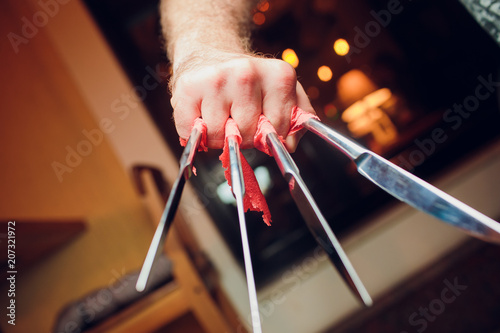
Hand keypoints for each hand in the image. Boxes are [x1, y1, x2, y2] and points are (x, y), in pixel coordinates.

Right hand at [170, 50, 314, 149]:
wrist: (209, 55)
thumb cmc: (248, 81)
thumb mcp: (282, 91)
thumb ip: (297, 117)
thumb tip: (289, 145)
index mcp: (278, 76)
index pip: (278, 130)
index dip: (268, 135)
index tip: (261, 121)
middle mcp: (247, 74)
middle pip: (248, 135)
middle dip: (243, 135)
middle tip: (237, 118)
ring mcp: (216, 80)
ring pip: (219, 137)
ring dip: (218, 136)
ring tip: (220, 116)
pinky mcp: (188, 88)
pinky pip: (193, 134)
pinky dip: (196, 134)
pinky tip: (202, 116)